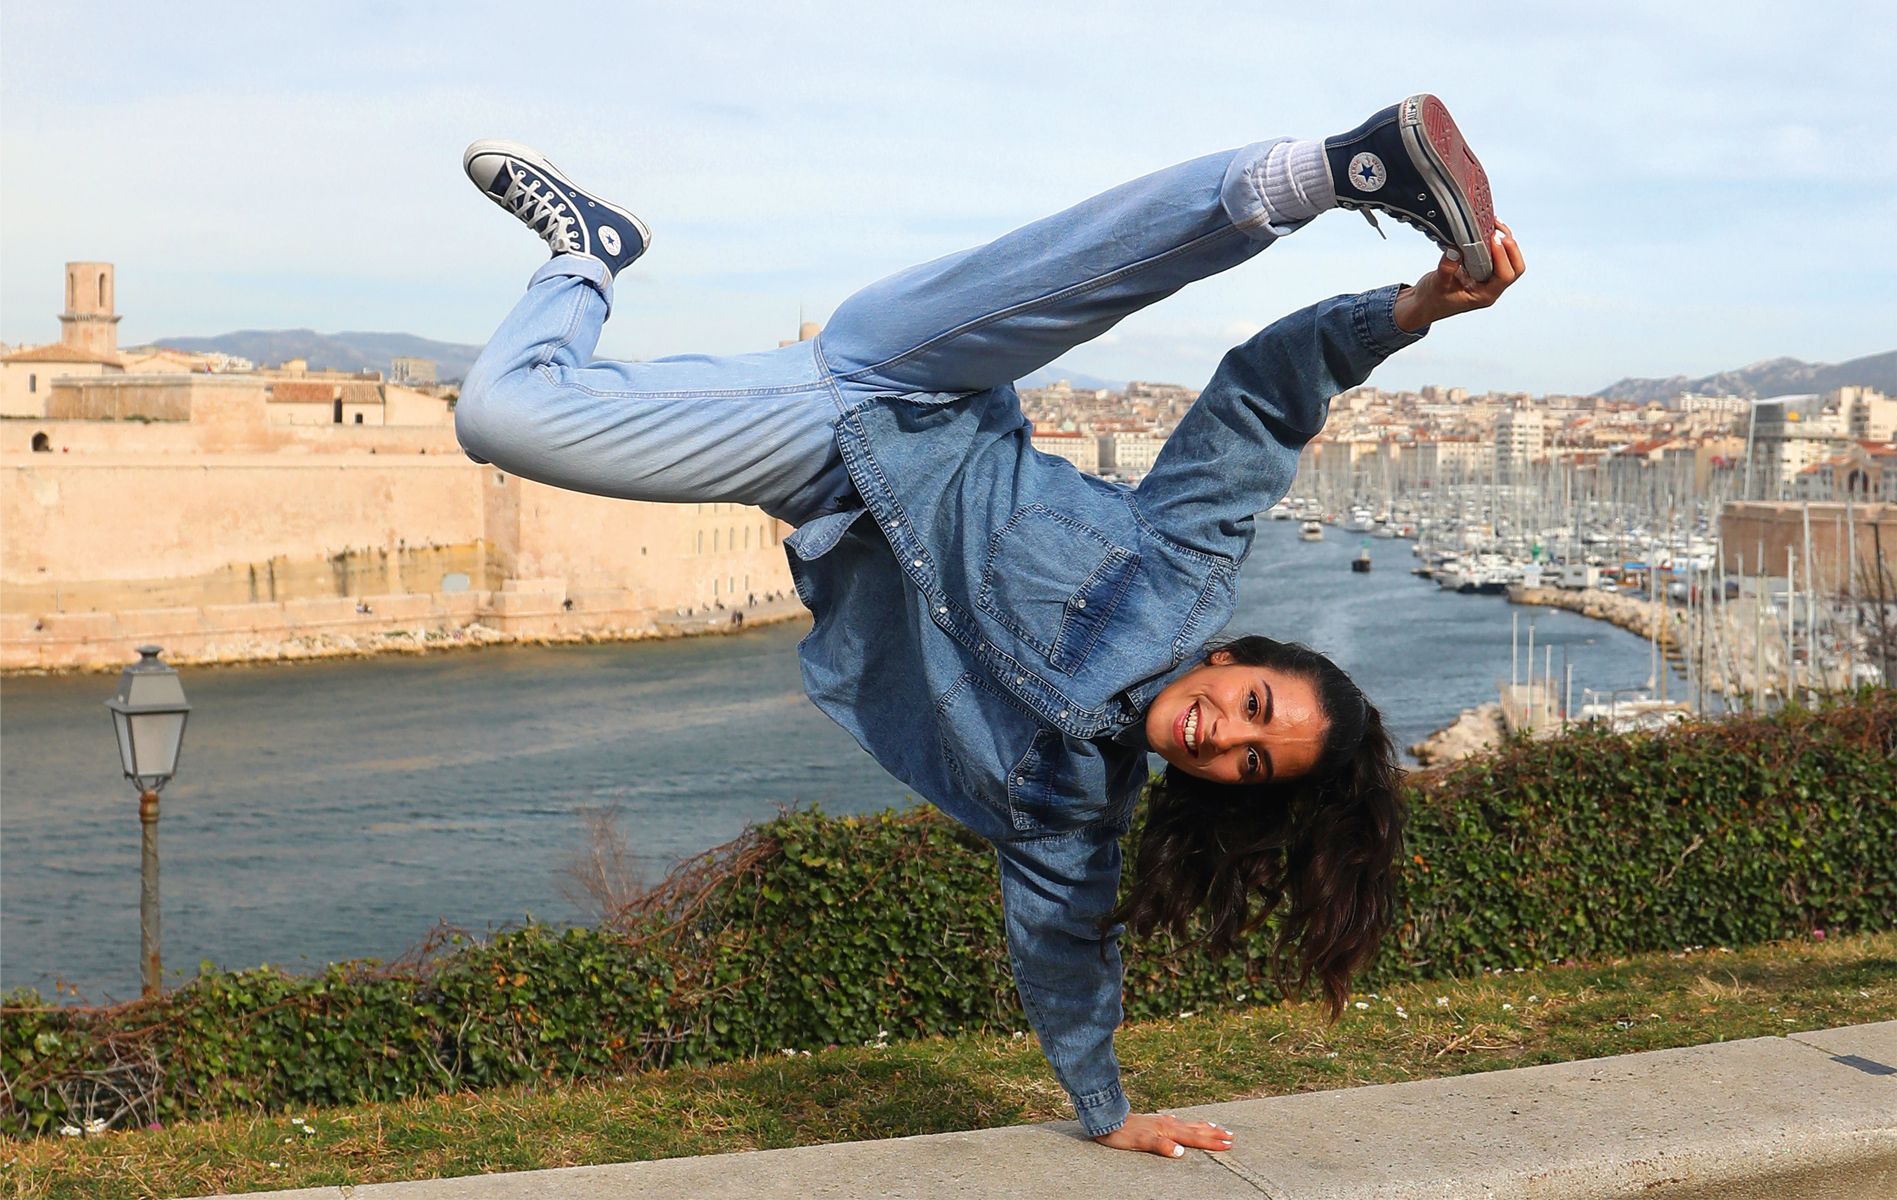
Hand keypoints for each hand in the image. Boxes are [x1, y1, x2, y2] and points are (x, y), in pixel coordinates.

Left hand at [1093, 1111, 1234, 1157]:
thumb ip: (1161, 1146)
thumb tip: (1182, 1152)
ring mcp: (1160, 1121)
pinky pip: (1173, 1122)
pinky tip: (1179, 1121)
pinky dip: (1182, 1123)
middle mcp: (1167, 1124)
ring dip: (1202, 1126)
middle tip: (1231, 1135)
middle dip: (1213, 1133)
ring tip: (1214, 1125)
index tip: (1228, 1145)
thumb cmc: (1121, 1133)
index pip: (1194, 1139)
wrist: (1106, 1118)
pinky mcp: (1152, 1121)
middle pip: (1195, 1130)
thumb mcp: (1141, 1142)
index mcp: (1168, 1130)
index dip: (1212, 1143)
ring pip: (1186, 1124)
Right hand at [1392, 220, 1524, 331]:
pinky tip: (1488, 228)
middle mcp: (1491, 287)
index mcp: (1485, 295)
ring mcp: (1488, 278)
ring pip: (1509, 259)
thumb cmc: (1432, 300)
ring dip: (1505, 241)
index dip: (1502, 256)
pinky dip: (1495, 240)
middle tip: (1498, 231)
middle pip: (1515, 267)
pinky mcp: (1482, 269)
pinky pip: (1497, 254)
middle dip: (1510, 247)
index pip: (1504, 276)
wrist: (1425, 304)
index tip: (1492, 239)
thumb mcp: (1437, 284)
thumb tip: (1455, 249)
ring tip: (1495, 224)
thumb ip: (1447, 268)